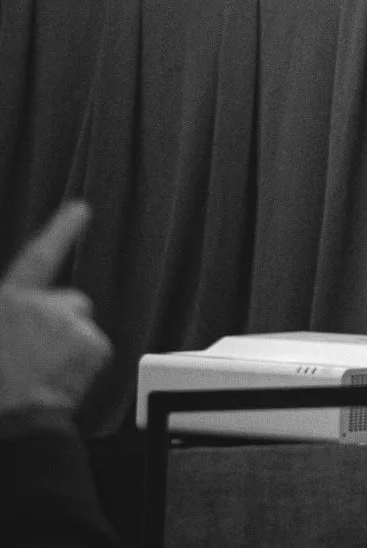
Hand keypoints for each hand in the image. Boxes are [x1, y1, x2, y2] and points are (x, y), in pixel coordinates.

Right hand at [0, 201, 109, 423]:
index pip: (38, 256)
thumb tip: (20, 316)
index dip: (60, 230)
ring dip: (69, 344)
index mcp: (10, 301)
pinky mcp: (94, 343)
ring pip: (80, 328)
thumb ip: (11, 315)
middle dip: (59, 322)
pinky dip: (81, 364)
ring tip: (43, 372)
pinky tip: (59, 381)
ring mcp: (72, 323)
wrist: (10, 420)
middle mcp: (43, 305)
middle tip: (36, 354)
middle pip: (69, 302)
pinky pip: (93, 349)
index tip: (80, 208)